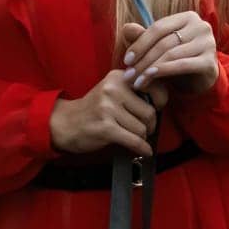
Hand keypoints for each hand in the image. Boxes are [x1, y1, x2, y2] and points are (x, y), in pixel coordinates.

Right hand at [49, 67, 168, 157]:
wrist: (65, 123)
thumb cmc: (94, 110)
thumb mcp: (112, 90)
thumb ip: (133, 91)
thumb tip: (163, 100)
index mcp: (118, 77)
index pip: (153, 86)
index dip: (161, 100)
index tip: (157, 108)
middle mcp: (113, 89)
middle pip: (149, 112)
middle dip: (150, 125)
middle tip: (144, 129)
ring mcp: (108, 108)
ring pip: (142, 128)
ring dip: (142, 137)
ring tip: (134, 136)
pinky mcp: (105, 127)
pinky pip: (134, 140)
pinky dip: (141, 148)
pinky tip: (144, 151)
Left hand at [120, 13, 219, 98]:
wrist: (200, 80)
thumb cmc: (177, 59)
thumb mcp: (159, 48)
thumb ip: (143, 37)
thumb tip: (126, 27)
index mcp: (188, 17)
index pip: (158, 27)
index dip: (140, 43)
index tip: (126, 60)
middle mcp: (201, 26)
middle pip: (164, 42)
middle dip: (143, 59)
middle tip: (128, 75)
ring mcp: (208, 43)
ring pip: (171, 54)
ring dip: (150, 68)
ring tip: (136, 81)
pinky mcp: (210, 62)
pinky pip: (182, 65)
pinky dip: (164, 71)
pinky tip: (150, 77)